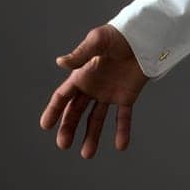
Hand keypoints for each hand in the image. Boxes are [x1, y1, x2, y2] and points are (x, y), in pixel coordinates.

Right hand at [38, 24, 150, 156]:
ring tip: (87, 154)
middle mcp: (92, 88)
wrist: (144, 37)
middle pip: (76, 112)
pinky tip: (121, 146)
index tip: (45, 126)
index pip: (63, 97)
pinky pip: (123, 117)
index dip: (54, 111)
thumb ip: (81, 54)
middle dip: (68, 128)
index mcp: (81, 76)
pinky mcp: (126, 97)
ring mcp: (108, 94)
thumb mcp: (98, 42)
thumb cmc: (118, 35)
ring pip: (96, 119)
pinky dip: (122, 131)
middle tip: (63, 145)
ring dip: (91, 136)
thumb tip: (60, 63)